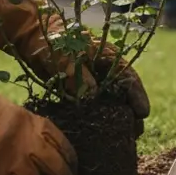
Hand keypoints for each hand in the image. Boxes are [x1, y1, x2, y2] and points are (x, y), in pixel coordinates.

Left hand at [0, 0, 150, 134]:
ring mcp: (94, 80)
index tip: (143, 113)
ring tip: (124, 137)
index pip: (129, 77)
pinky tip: (101, 133)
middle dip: (131, 112)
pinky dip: (99, 117)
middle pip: (124, 93)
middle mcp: (105, 70)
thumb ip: (78, 74)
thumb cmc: (52, 42)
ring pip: (111, 101)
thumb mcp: (65, 56)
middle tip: (136, 132)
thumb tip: (92, 94)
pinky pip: (94, 105)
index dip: (137, 95)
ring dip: (117, 117)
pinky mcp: (80, 89)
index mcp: (108, 57)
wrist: (32, 37)